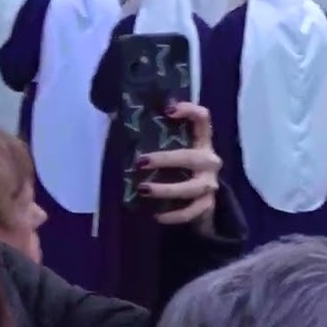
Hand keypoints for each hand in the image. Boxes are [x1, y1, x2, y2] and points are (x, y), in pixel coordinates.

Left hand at [137, 102, 221, 226]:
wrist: (201, 200)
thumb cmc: (181, 168)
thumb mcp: (174, 149)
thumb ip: (155, 136)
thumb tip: (117, 118)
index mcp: (202, 141)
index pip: (203, 118)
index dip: (189, 110)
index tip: (168, 110)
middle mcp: (209, 161)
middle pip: (191, 157)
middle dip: (165, 159)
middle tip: (140, 161)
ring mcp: (210, 184)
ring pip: (191, 187)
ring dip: (166, 189)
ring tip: (143, 190)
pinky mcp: (207, 205)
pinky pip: (190, 212)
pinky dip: (173, 215)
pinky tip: (156, 216)